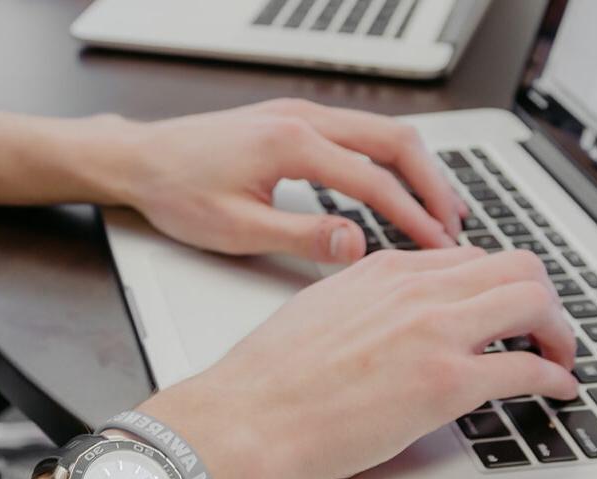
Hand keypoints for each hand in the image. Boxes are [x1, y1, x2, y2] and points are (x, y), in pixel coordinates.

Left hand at [89, 99, 467, 262]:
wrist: (140, 159)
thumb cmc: (177, 191)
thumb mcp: (237, 228)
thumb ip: (302, 235)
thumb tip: (358, 244)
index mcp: (292, 143)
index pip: (374, 180)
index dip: (412, 216)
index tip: (437, 245)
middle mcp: (303, 119)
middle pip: (395, 141)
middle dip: (432, 184)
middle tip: (456, 224)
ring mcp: (301, 115)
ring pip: (382, 133)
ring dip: (416, 169)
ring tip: (441, 208)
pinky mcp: (295, 122)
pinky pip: (360, 135)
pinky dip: (389, 161)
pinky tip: (398, 186)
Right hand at [138, 247, 577, 478]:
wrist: (246, 417)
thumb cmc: (270, 377)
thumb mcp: (321, 311)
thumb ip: (369, 304)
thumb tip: (398, 321)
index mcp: (383, 270)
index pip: (469, 258)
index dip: (499, 284)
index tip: (506, 308)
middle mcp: (415, 290)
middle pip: (516, 266)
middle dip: (543, 298)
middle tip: (544, 328)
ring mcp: (433, 332)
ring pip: (533, 301)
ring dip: (558, 330)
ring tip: (559, 356)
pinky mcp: (444, 383)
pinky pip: (527, 367)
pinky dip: (554, 375)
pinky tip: (556, 388)